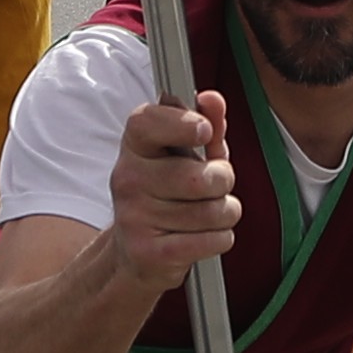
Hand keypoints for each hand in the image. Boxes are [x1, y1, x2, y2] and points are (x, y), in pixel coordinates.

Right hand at [105, 91, 240, 288]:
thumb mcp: (187, 154)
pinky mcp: (149, 252)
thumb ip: (205, 123)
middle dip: (223, 181)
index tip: (203, 130)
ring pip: (214, 211)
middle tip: (215, 185)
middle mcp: (127, 178)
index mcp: (134, 146)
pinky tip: (201, 236)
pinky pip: (214, 240)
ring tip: (207, 213)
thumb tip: (213, 100)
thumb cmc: (168, 194)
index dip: (182, 122)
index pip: (148, 122)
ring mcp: (134, 217)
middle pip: (201, 177)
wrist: (136, 252)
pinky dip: (220, 238)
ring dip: (224, 213)